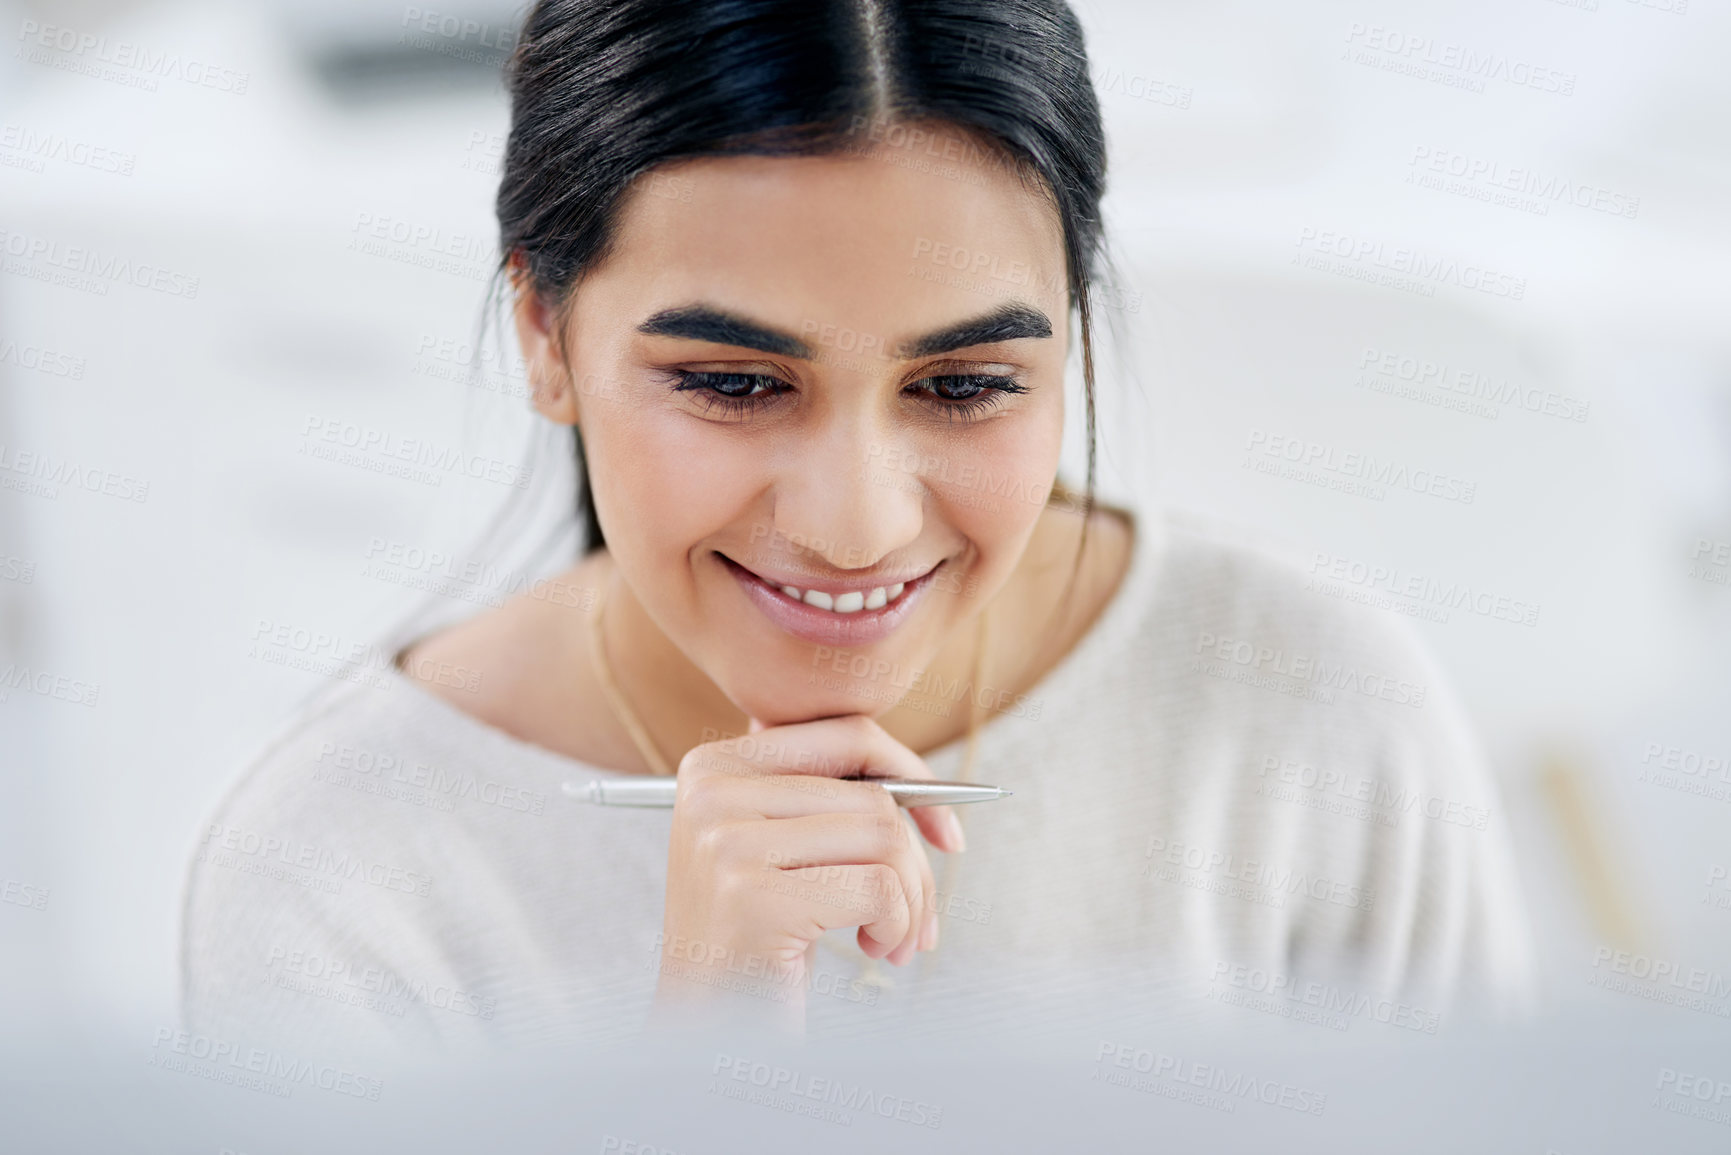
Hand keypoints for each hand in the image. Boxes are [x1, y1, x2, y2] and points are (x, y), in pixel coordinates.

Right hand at [653, 714, 965, 1025]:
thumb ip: (827, 796)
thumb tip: (919, 779)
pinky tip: (874, 950)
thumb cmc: (758, 943)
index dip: (914, 778)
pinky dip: (897, 927)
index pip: (848, 734)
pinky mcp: (752, 897)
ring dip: (912, 902)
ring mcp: (726, 843)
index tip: (946, 833)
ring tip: (893, 940)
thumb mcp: (781, 851)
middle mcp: (712, 793)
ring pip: (885, 839)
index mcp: (714, 765)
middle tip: (916, 921)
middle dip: (917, 865)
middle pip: (874, 796)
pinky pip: (879, 889)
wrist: (706, 1030)